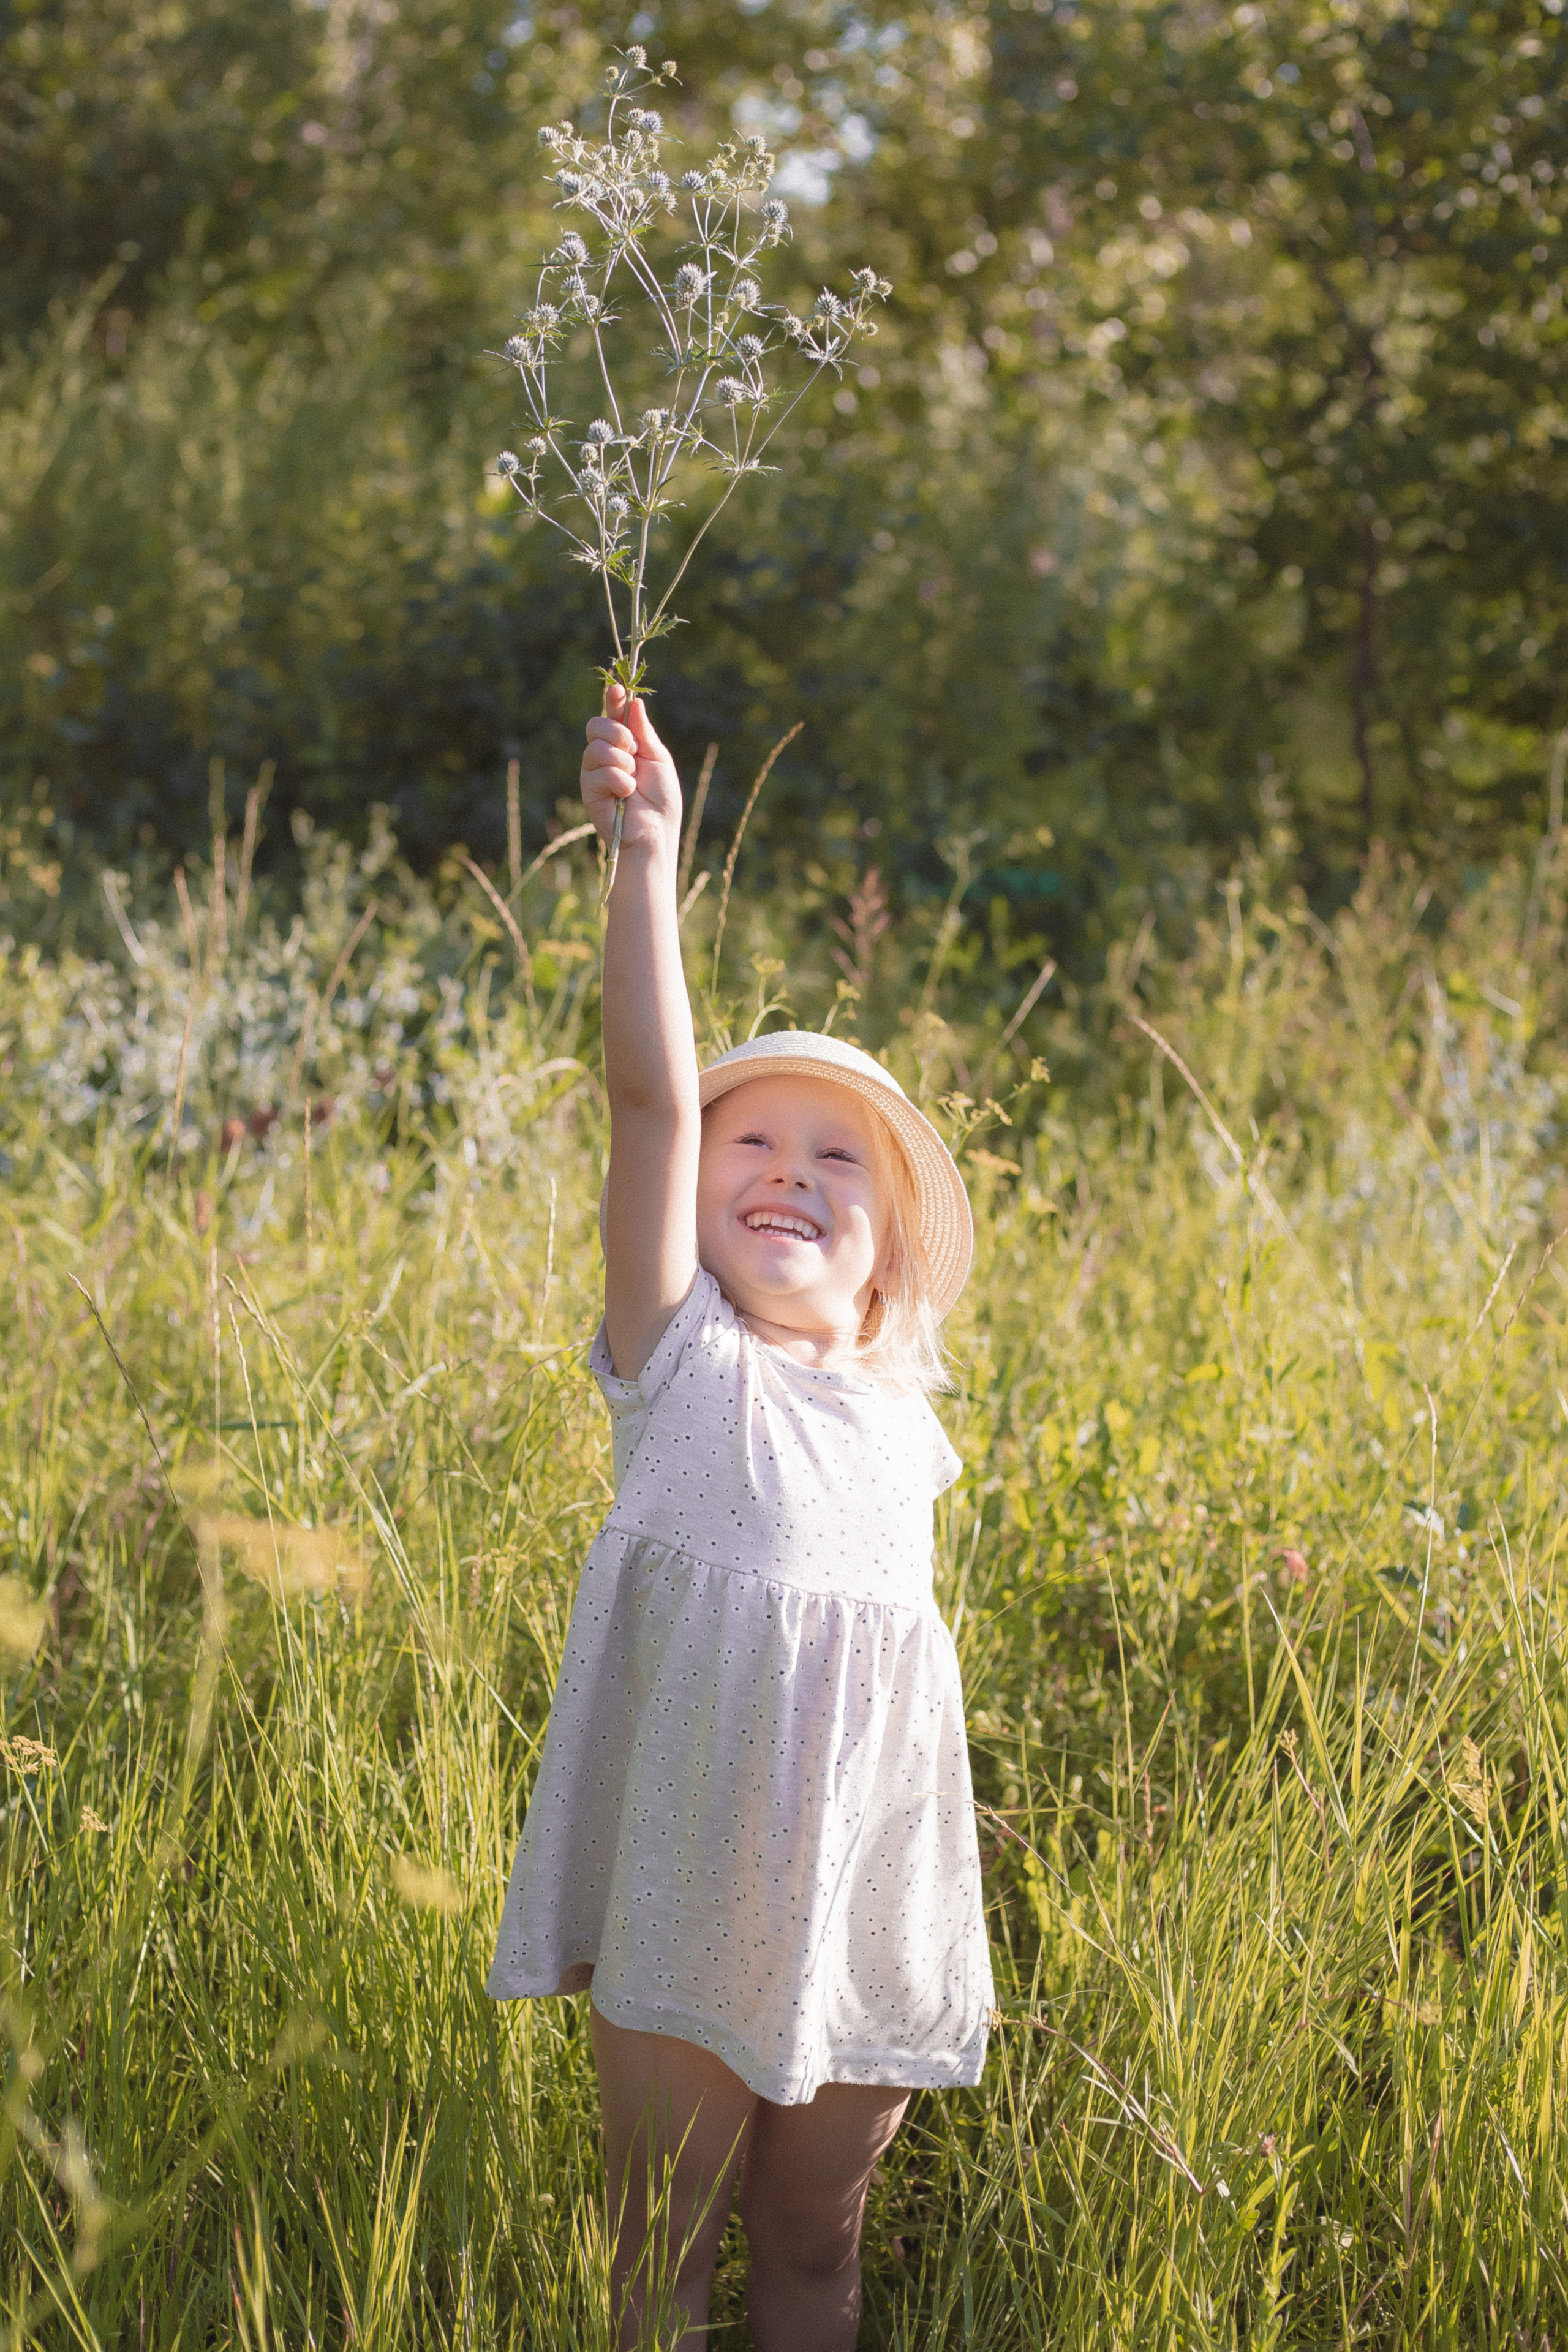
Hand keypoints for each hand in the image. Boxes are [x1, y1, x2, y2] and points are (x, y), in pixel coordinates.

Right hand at [581, 689, 680, 857]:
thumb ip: (644, 732)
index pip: (613, 715)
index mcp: (624, 745)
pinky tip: (626, 796)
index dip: (613, 700)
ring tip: (633, 781)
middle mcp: (605, 755)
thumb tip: (635, 703)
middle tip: (633, 750)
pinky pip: (600, 771)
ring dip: (622, 762)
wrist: (656, 831)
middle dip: (616, 732)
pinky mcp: (588, 790)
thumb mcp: (657, 759)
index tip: (618, 689)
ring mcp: (593, 772)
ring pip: (596, 747)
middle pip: (595, 725)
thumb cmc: (661, 799)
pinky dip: (620, 782)